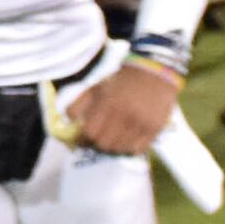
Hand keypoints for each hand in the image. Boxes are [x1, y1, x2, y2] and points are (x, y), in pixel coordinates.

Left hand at [67, 58, 184, 155]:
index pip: (89, 132)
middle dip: (97, 144)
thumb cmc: (120, 81)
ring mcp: (140, 124)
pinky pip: (137, 149)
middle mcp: (124, 115)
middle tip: (97, 140)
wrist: (153, 74)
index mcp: (107, 103)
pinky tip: (126, 141)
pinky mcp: (154, 129)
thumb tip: (70, 120)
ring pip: (120, 149)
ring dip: (113, 148)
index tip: (82, 138)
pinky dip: (129, 148)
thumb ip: (79, 103)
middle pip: (104, 144)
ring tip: (111, 141)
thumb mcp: (96, 87)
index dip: (83, 138)